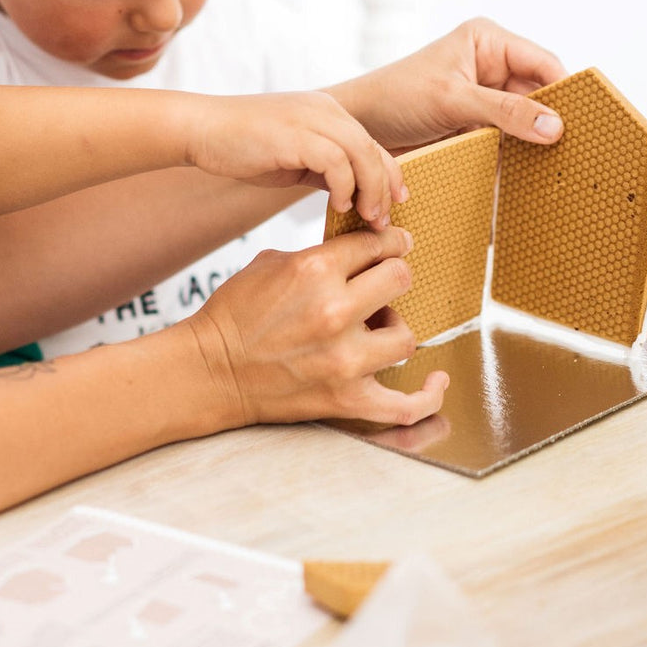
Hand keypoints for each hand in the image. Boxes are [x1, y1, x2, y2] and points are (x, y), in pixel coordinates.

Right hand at [185, 91, 406, 225]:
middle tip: (383, 221)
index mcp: (327, 112)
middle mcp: (325, 109)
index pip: (371, 143)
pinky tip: (338, 206)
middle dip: (385, 187)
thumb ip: (323, 168)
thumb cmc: (242, 146)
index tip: (393, 205)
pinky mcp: (296, 134)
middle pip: (373, 148)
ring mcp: (311, 118)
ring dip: (370, 190)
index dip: (388, 175)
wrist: (200, 129)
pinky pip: (336, 162)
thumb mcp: (294, 156)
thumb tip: (352, 195)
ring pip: (361, 153)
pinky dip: (344, 186)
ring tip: (366, 218)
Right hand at [185, 226, 447, 426]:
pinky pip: (405, 405)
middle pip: (399, 278)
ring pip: (405, 335)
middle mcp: (335, 310)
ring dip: (394, 327)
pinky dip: (428, 396)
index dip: (391, 241)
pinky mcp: (346, 399)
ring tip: (378, 327)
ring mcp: (345, 359)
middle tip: (385, 280)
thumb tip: (357, 249)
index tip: (397, 244)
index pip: (376, 244)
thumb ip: (318, 254)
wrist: (210, 370)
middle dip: (393, 275)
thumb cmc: (234, 314)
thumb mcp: (270, 262)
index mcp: (315, 269)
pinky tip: (437, 380)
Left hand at [331, 17, 567, 151]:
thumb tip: (554, 126)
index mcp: (487, 41)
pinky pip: (507, 139)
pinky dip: (516, 154)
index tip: (584, 121)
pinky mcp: (475, 124)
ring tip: (559, 166)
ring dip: (535, 141)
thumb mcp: (453, 101)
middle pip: (538, 94)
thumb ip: (504, 112)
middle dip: (551, 120)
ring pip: (525, 120)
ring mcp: (484, 96)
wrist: (356, 128)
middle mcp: (490, 64)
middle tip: (576, 150)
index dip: (564, 91)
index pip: (542, 63)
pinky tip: (529, 173)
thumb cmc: (395, 97)